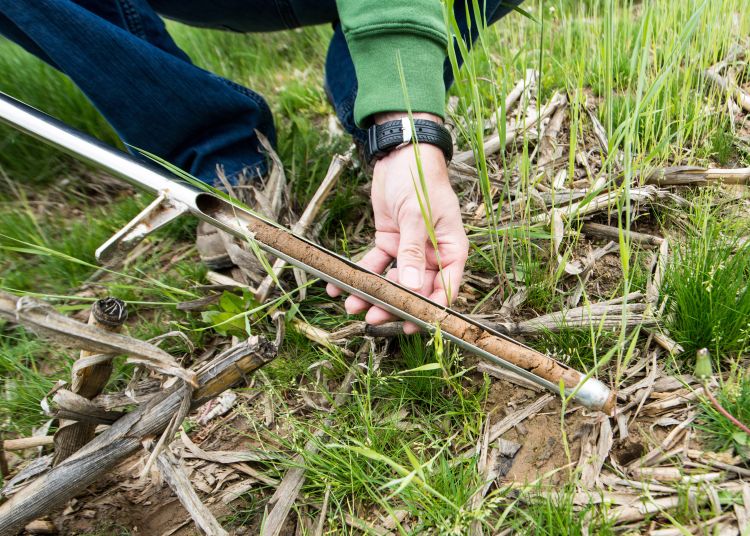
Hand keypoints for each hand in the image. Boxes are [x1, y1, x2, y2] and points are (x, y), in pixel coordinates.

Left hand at [326, 113, 468, 333]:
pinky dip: (360, 274)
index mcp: (451, 250)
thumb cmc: (420, 179)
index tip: (410, 324)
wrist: (401, 152)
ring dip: (373, 293)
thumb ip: (413, 252)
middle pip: (415, 290)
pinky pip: (375, 264)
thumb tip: (411, 288)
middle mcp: (432, 254)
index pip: (445, 289)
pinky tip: (340, 285)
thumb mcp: (416, 216)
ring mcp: (410, 249)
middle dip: (394, 304)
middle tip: (373, 317)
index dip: (429, 310)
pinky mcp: (389, 241)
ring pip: (392, 280)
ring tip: (352, 305)